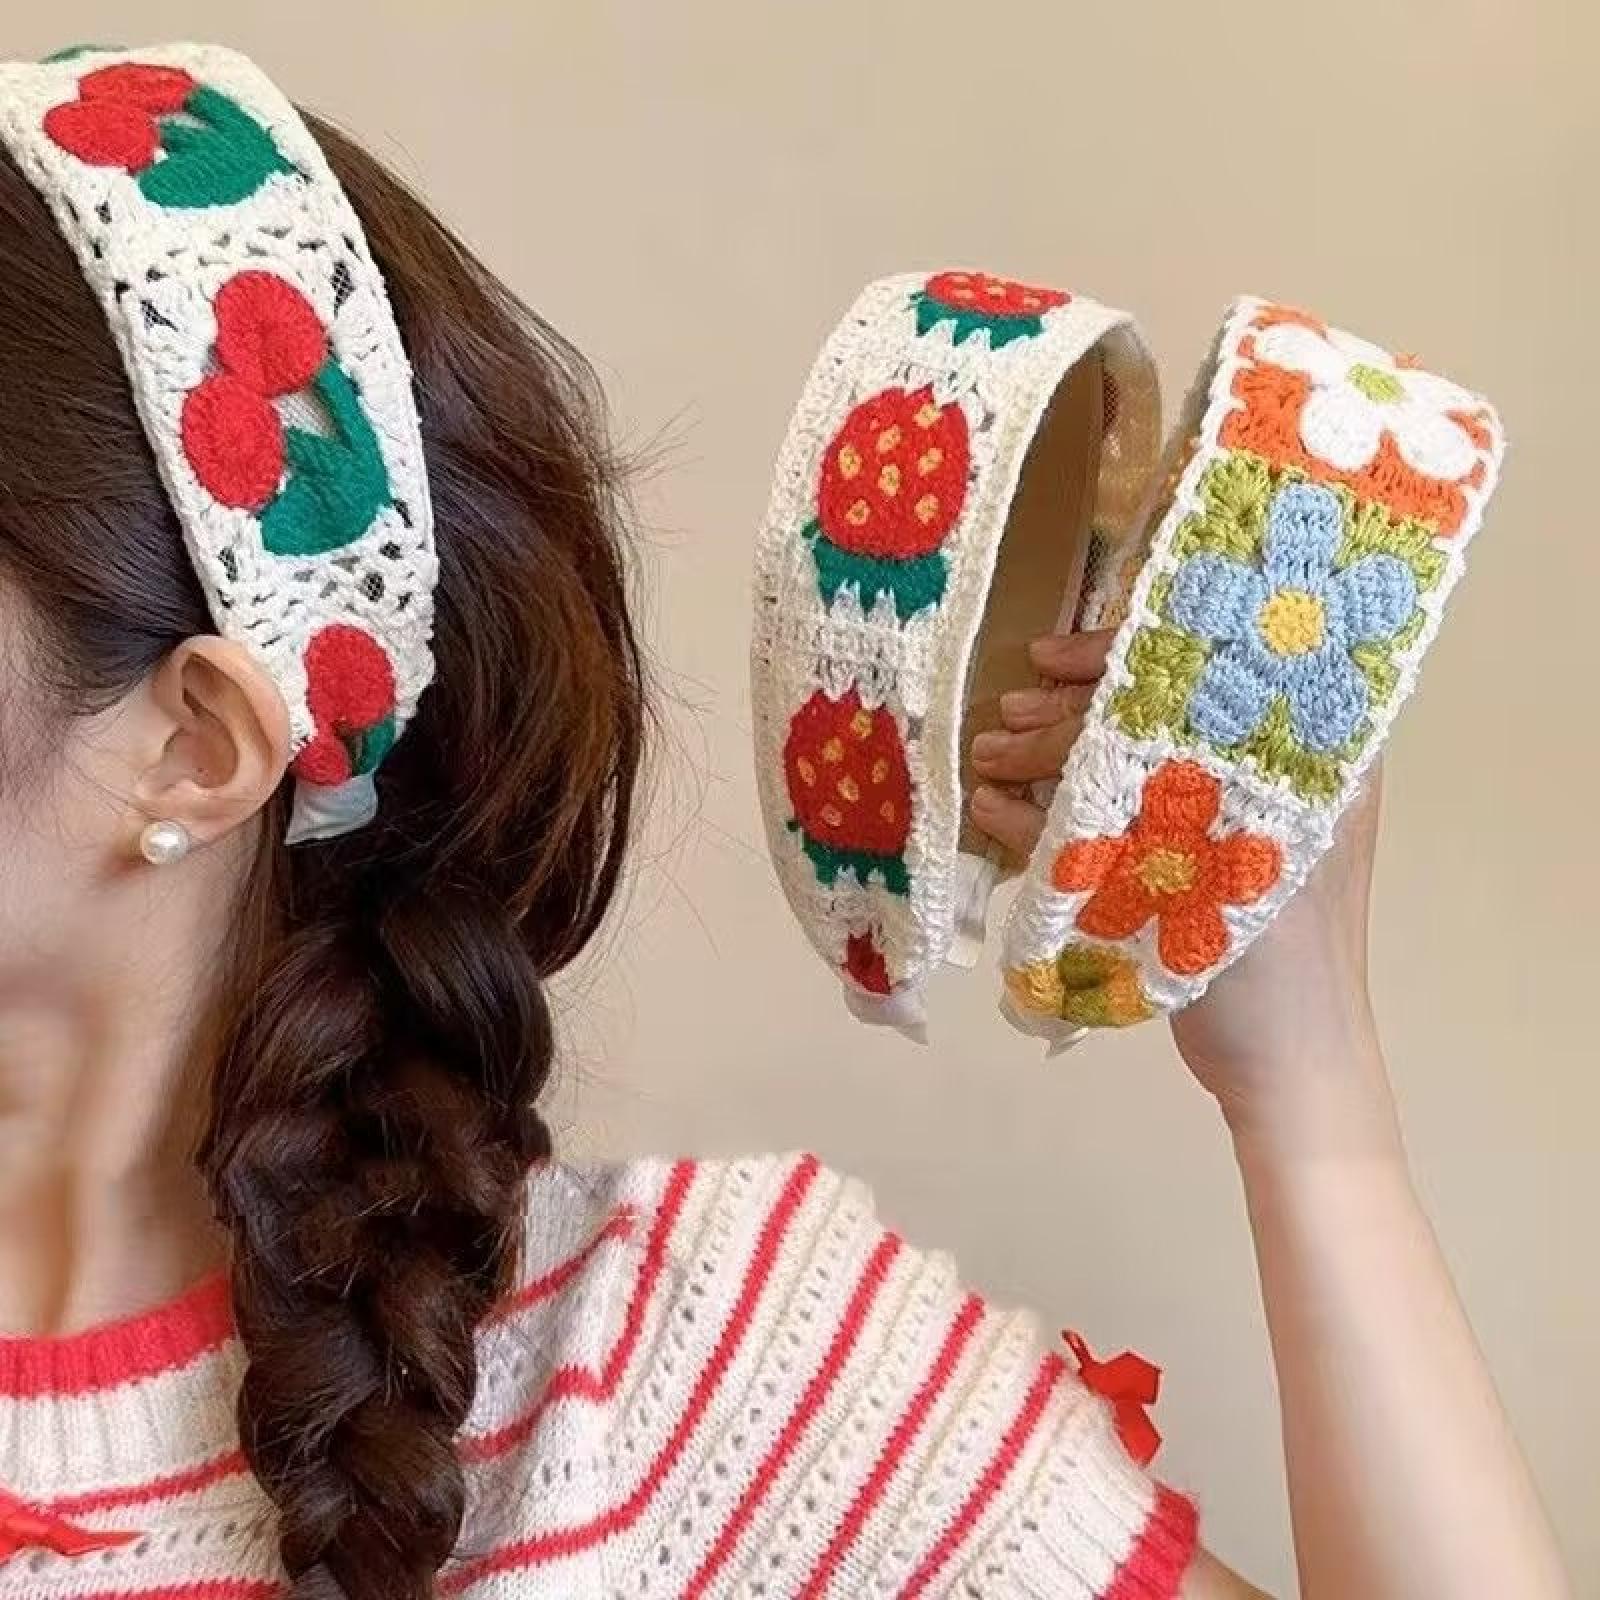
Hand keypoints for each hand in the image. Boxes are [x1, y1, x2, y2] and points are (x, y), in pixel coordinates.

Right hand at [970, 631, 1399, 1157]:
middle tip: (1000, 720)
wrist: (1291, 1072)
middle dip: (1072, 714)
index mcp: (1311, 755)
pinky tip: (1007, 807)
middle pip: (1164, 712)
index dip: (1121, 657)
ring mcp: (1235, 816)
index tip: (1047, 664)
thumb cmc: (1274, 975)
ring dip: (1060, 755)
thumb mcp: (1212, 873)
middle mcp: (1276, 771)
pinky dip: (1068, 805)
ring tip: (989, 755)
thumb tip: (1018, 769)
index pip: (1210, 669)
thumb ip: (1131, 813)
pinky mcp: (1199, 859)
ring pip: (1140, 756)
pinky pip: (1130, 807)